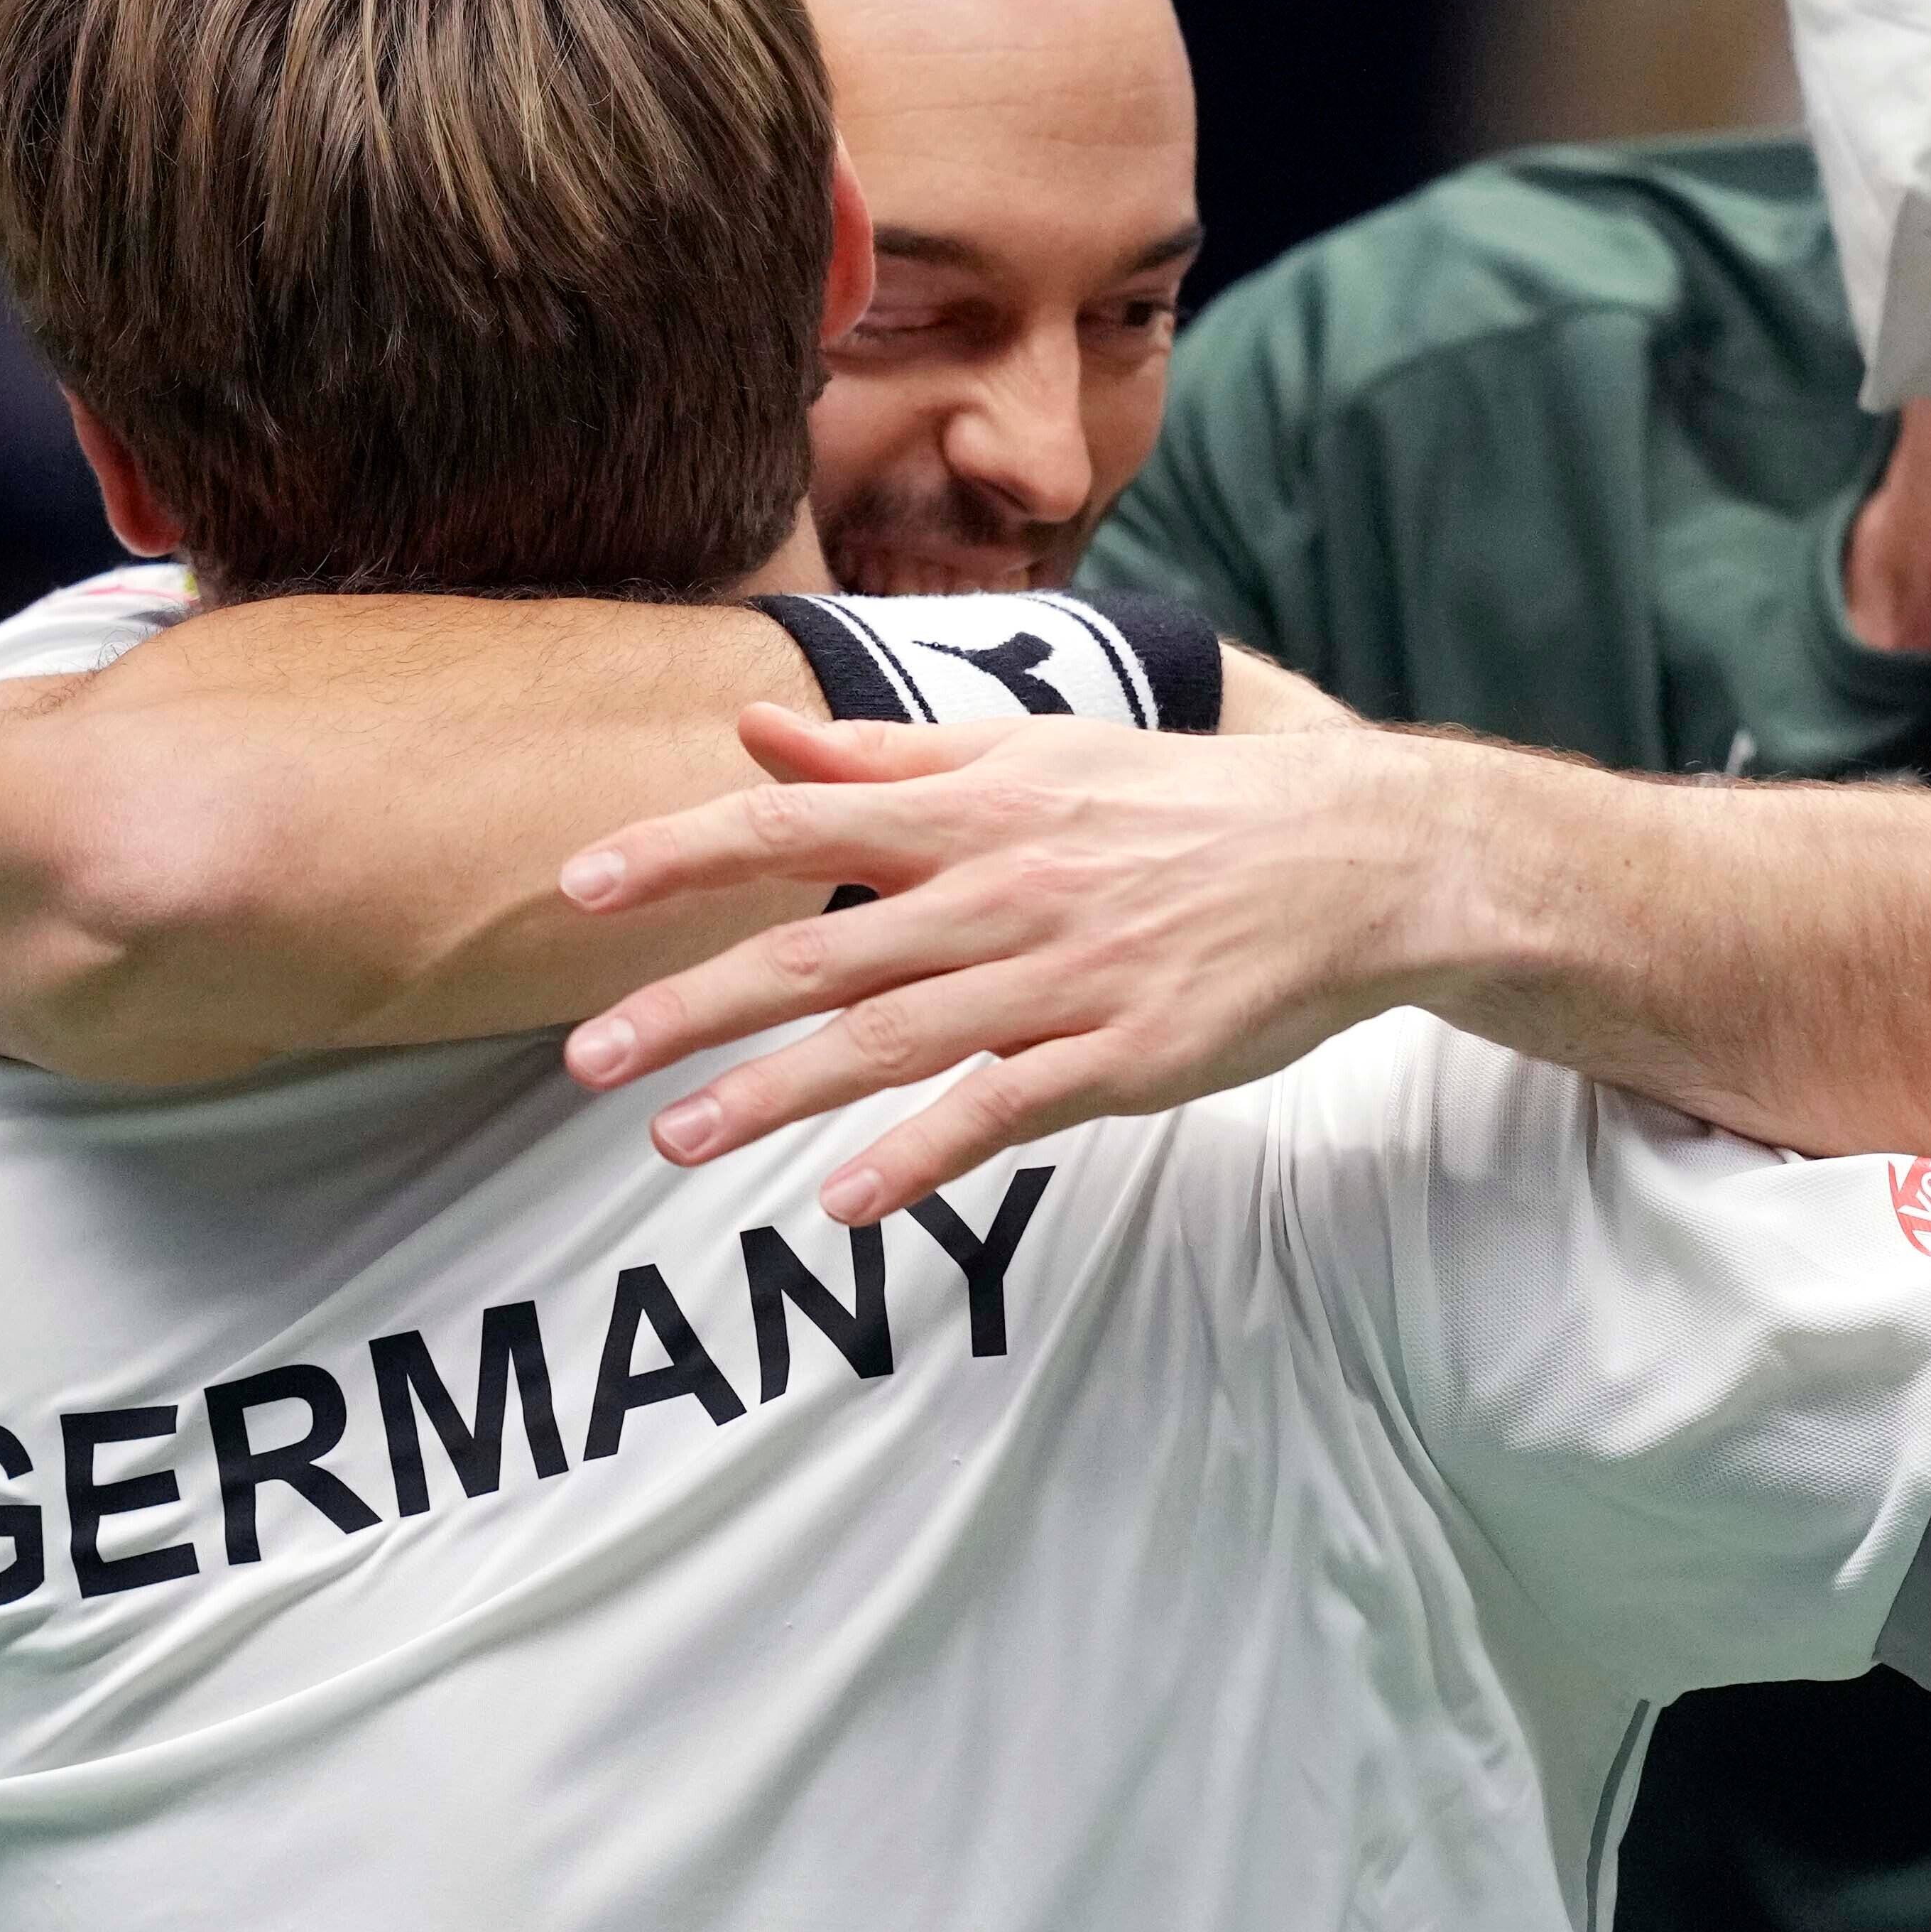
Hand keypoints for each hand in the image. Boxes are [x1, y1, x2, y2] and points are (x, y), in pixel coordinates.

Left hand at [554, 706, 1471, 1221]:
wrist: (1350, 860)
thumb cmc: (1174, 803)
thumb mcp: (1031, 750)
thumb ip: (882, 755)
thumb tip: (750, 730)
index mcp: (973, 808)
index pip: (796, 821)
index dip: (683, 853)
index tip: (580, 886)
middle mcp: (1001, 889)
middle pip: (819, 949)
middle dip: (693, 1005)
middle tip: (586, 1059)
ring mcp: (1063, 978)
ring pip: (892, 1040)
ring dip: (774, 1095)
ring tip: (674, 1140)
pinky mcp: (1124, 1057)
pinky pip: (1003, 1110)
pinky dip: (921, 1156)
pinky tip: (844, 1200)